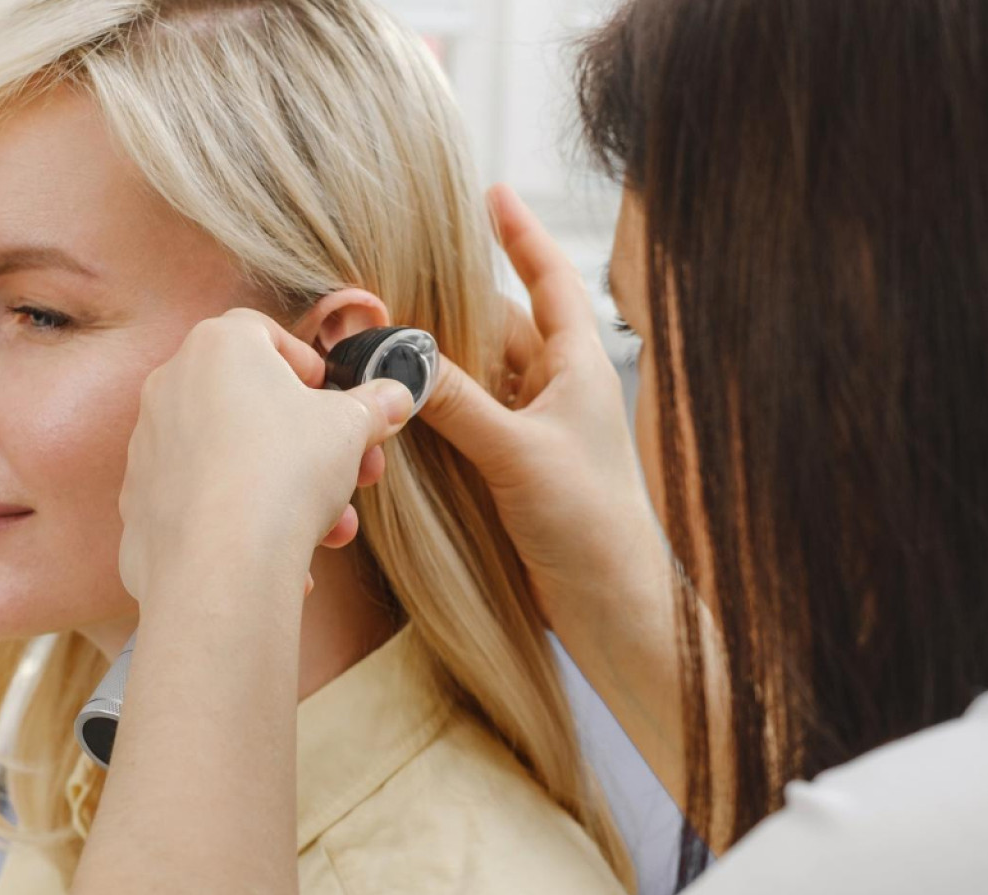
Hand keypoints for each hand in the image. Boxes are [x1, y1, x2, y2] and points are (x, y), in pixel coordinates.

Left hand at [118, 309, 413, 602]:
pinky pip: (204, 500)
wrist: (220, 563)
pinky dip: (242, 519)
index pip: (264, 334)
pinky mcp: (140, 500)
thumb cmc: (284, 473)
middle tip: (356, 473)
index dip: (307, 364)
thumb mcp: (350, 429)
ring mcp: (149, 444)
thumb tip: (395, 397)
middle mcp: (170, 385)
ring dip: (286, 487)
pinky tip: (284, 556)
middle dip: (312, 443)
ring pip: (231, 457)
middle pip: (252, 404)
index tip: (334, 399)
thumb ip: (373, 406)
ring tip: (332, 527)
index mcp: (217, 347)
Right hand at [420, 185, 670, 634]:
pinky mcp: (510, 471)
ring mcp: (533, 432)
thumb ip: (458, 403)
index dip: (520, 237)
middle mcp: (556, 391)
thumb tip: (399, 357)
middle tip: (389, 282)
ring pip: (475, 376)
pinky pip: (464, 422)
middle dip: (448, 305)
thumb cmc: (588, 523)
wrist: (610, 607)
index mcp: (578, 367)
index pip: (549, 282)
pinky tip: (396, 405)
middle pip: (496, 327)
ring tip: (377, 337)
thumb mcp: (517, 454)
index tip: (491, 194)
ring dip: (434, 362)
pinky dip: (434, 409)